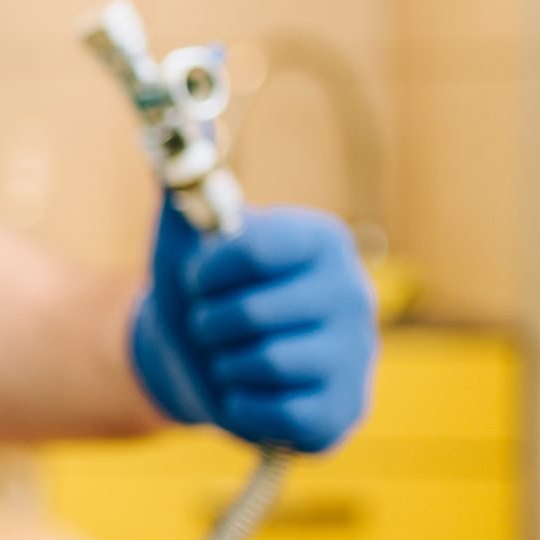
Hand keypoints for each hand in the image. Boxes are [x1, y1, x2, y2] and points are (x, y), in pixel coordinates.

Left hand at [128, 196, 376, 452]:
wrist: (202, 363)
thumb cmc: (200, 293)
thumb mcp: (184, 238)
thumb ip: (182, 182)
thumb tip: (184, 124)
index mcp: (322, 239)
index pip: (253, 251)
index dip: (205, 274)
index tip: (198, 280)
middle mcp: (354, 293)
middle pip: (250, 314)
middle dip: (208, 325)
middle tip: (212, 325)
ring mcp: (357, 356)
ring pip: (263, 364)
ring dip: (223, 366)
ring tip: (231, 357)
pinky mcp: (345, 413)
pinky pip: (275, 415)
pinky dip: (242, 408)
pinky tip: (249, 392)